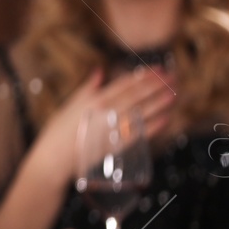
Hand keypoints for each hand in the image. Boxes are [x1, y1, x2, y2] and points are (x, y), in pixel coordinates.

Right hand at [32, 66, 175, 181]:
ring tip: (175, 94)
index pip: (125, 84)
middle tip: (174, 77)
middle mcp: (105, 112)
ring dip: (160, 103)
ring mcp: (112, 129)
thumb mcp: (70, 105)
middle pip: (137, 95)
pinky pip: (139, 134)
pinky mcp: (116, 146)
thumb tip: (99, 71)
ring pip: (142, 112)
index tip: (160, 68)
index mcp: (94, 99)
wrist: (53, 160)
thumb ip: (87, 88)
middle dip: (157, 85)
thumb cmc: (58, 132)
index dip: (144, 75)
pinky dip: (154, 126)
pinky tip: (167, 118)